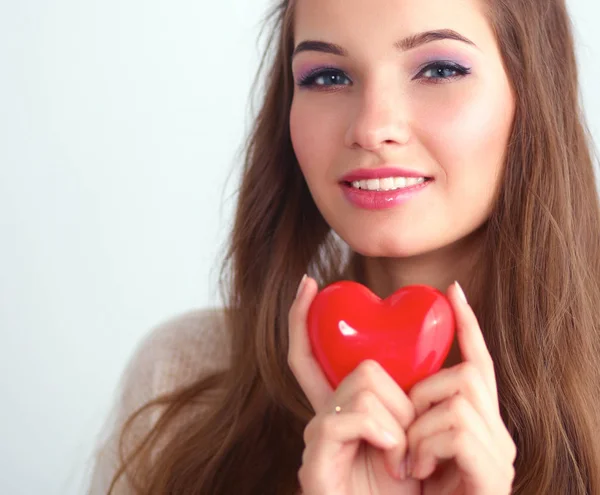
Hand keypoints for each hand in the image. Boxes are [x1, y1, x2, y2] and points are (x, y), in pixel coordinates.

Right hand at [288, 275, 420, 494]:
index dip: (303, 319)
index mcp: (342, 410)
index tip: (309, 284)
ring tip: (403, 458)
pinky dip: (383, 432)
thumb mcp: (417, 436)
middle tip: (410, 441)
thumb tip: (432, 354)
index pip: (311, 355)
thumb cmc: (412, 491)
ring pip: (362, 387)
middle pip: (359, 370)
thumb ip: (412, 399)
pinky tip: (392, 458)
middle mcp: (322, 419)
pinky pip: (348, 416)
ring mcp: (316, 440)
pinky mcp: (314, 462)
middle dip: (400, 399)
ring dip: (398, 421)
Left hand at [405, 282, 516, 493]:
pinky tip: (419, 471)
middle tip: (406, 435)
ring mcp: (500, 455)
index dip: (467, 325)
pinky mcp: (495, 475)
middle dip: (425, 391)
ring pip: (460, 395)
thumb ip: (400, 411)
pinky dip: (427, 445)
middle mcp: (495, 433)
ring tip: (409, 460)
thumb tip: (387, 373)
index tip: (451, 291)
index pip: (478, 362)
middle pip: (469, 373)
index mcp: (471, 422)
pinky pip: (458, 428)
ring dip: (421, 423)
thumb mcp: (397, 444)